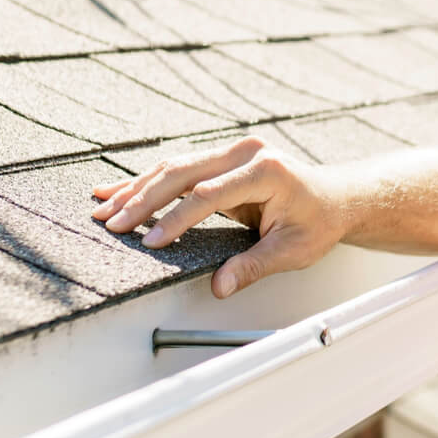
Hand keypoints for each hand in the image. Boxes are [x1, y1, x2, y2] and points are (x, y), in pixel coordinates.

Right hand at [91, 137, 343, 297]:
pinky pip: (181, 168)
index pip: (209, 195)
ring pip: (176, 167)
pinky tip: (119, 191)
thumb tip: (220, 286)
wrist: (336, 198)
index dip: (177, 219)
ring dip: (136, 188)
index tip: (151, 241)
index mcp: (267, 171)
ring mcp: (234, 150)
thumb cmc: (319, 223)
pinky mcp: (224, 156)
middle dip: (142, 200)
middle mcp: (247, 152)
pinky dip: (149, 181)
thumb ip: (254, 266)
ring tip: (101, 208)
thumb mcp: (293, 250)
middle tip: (110, 223)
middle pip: (183, 173)